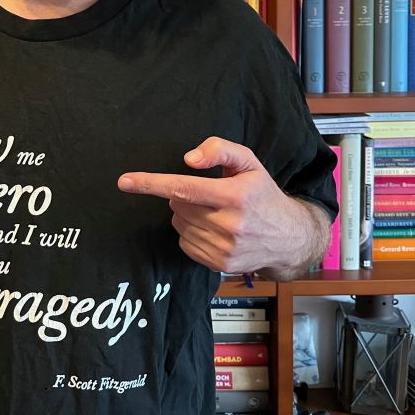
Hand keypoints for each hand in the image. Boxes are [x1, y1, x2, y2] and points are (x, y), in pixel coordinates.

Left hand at [117, 137, 306, 274]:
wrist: (289, 238)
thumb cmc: (263, 195)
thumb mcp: (249, 163)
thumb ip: (220, 150)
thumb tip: (189, 159)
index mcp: (235, 196)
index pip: (183, 187)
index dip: (150, 183)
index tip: (125, 181)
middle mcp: (229, 224)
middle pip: (177, 204)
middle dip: (184, 196)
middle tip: (209, 195)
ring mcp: (223, 248)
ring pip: (179, 224)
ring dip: (188, 215)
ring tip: (215, 213)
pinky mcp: (218, 264)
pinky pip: (184, 243)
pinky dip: (192, 233)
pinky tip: (213, 229)